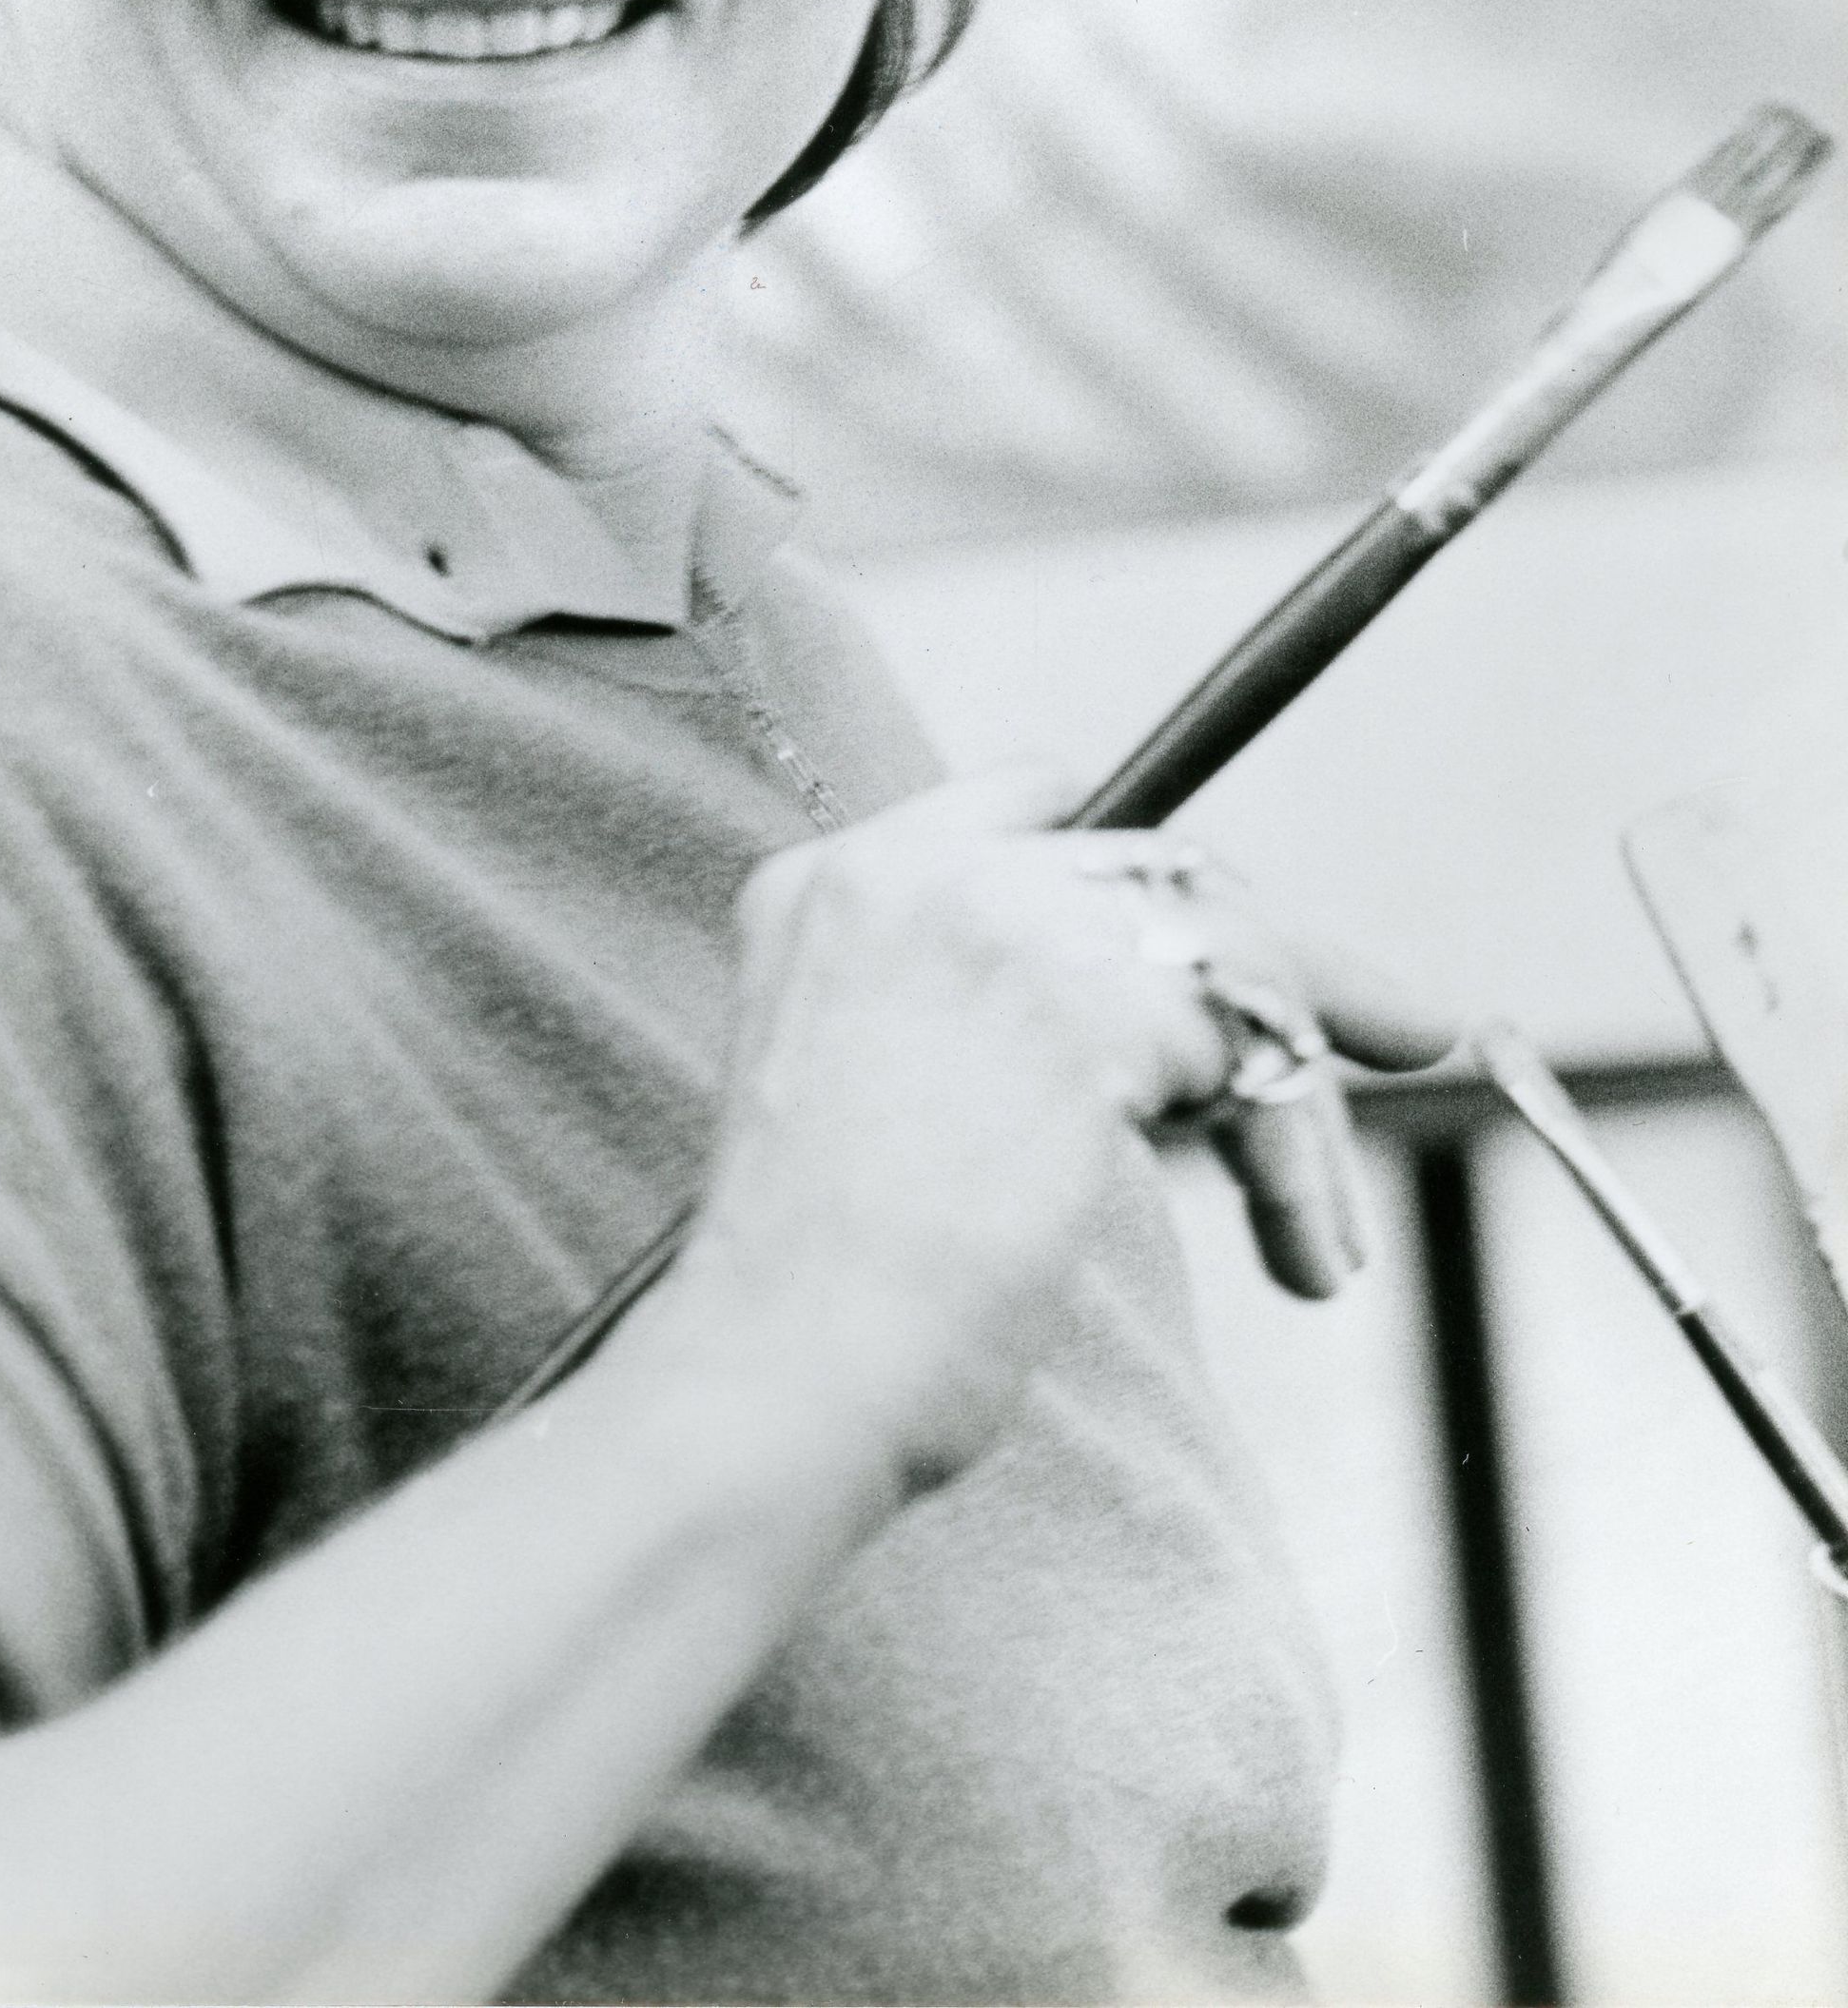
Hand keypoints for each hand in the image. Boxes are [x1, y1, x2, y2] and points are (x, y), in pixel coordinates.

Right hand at [666, 763, 1453, 1486]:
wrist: (774, 1372)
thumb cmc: (820, 1294)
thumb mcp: (866, 1090)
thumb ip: (963, 1014)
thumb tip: (1151, 1030)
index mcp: (832, 882)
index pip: (1039, 800)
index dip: (1154, 874)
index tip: (1246, 939)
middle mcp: (908, 869)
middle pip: (1161, 874)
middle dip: (1279, 973)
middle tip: (1399, 1031)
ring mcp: (995, 924)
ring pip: (1228, 955)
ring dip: (1304, 1090)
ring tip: (1328, 1233)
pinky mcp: (1083, 1010)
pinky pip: (1253, 1053)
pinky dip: (1294, 1157)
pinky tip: (1302, 1248)